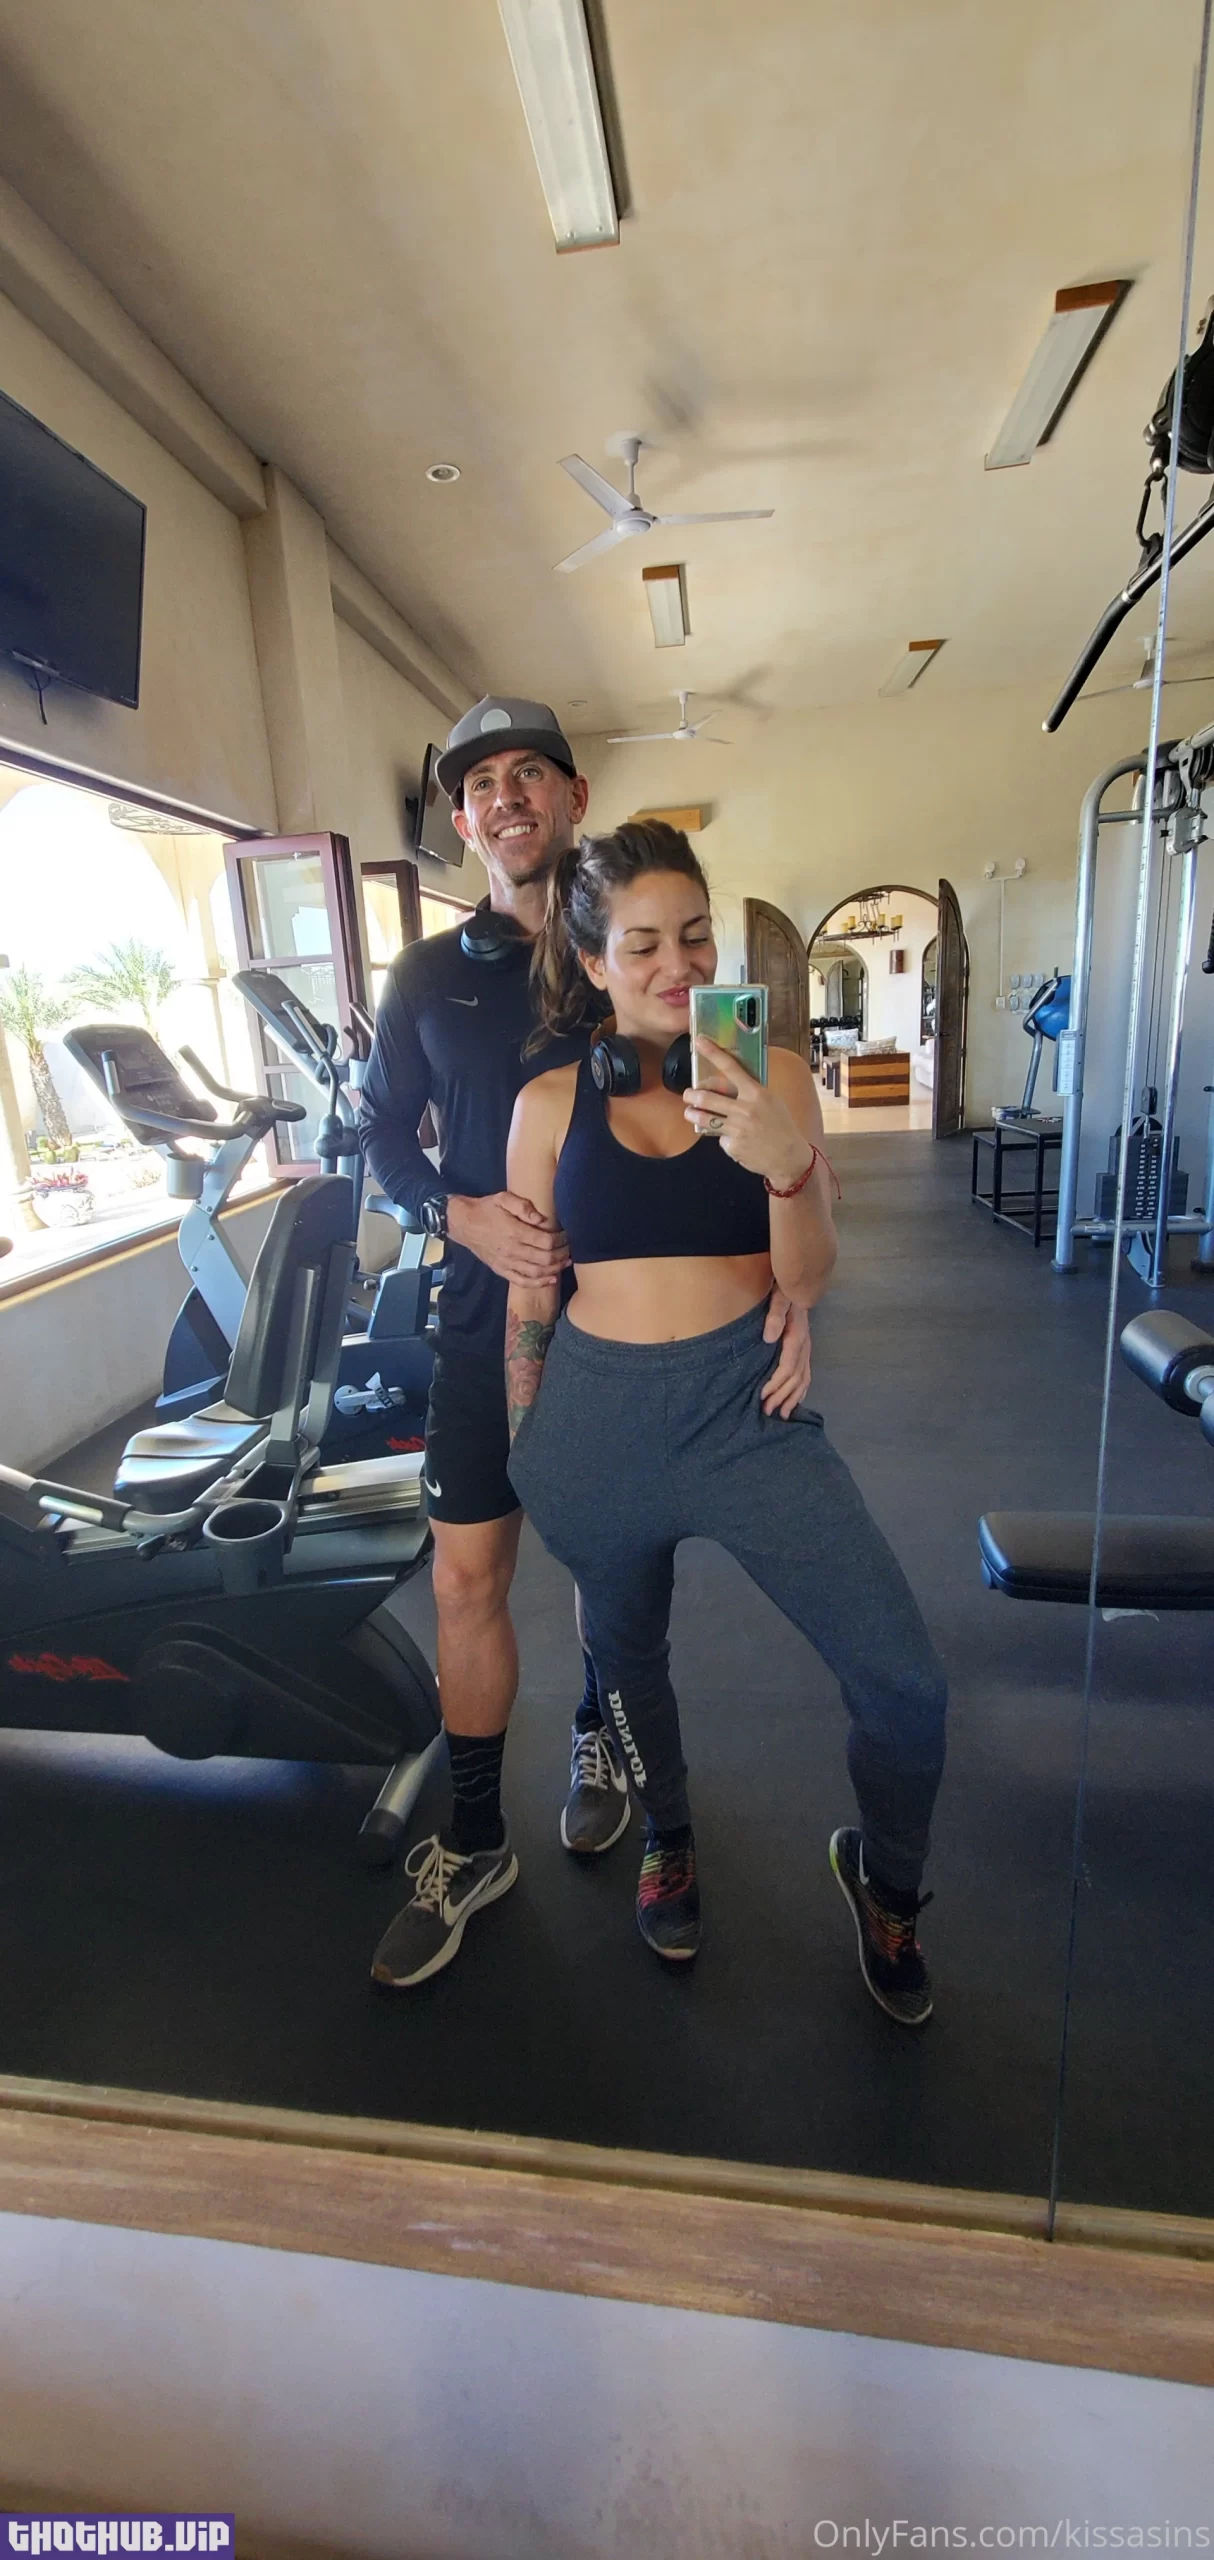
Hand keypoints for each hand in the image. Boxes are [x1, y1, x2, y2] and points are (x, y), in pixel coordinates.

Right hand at [447, 1190, 569, 1283]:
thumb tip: (542, 1219)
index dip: (561, 1240)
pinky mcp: (501, 1270)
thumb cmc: (485, 1209)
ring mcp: (506, 1263)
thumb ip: (523, 1207)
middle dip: (562, 1254)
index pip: (546, 1241)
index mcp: (514, 1232)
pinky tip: (550, 1279)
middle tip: (571, 1249)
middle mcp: (512, 1250)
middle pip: (545, 1258)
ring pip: (536, 1272)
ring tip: (566, 1263)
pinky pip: (522, 1281)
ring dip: (554, 1269)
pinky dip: (538, 1283)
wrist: (463, 1223)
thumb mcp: (503, 1198)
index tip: (567, 1235)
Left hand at [685, 1038, 811, 1187]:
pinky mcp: (732, 1146)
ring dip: (692, 1114)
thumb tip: (731, 1082)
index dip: (713, 1053)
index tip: (699, 1041)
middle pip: (707, 1097)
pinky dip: (722, 1137)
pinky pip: (719, 1137)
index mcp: (756, 1093)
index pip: (731, 1068)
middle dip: (692, 1095)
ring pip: (704, 1118)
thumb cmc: (781, 1126)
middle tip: (688, 1094)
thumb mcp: (771, 1101)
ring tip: (690, 1112)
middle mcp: (745, 1109)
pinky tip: (732, 1139)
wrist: (789, 1156)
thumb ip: (752, 1092)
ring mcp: (737, 1128)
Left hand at [760, 1290, 811, 1417]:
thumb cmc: (786, 1291)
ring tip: (782, 1414)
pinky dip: (801, 1391)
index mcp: (797, 1337)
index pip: (787, 1367)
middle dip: (781, 1396)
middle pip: (795, 1378)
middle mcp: (804, 1347)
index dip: (775, 1383)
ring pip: (803, 1380)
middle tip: (767, 1411)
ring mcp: (806, 1350)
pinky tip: (795, 1401)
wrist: (801, 1284)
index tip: (762, 1395)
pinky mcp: (805, 1350)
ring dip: (792, 1398)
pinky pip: (806, 1375)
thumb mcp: (779, 1298)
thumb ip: (775, 1316)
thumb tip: (769, 1337)